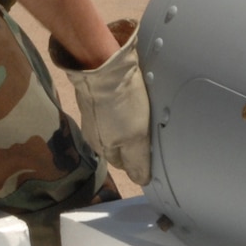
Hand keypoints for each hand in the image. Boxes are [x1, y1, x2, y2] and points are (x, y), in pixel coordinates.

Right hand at [49, 20, 151, 185]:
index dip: (138, 159)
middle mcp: (94, 132)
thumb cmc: (120, 101)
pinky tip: (133, 97)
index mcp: (101, 146)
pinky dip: (124, 105)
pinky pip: (113, 106)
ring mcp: (93, 112)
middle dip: (133, 141)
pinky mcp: (96, 94)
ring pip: (116, 125)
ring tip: (144, 111)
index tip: (151, 151)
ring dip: (129, 122)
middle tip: (150, 130)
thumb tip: (141, 180)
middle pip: (118, 145)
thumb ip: (137, 160)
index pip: (122, 163)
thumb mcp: (135, 136)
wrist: (104, 65)